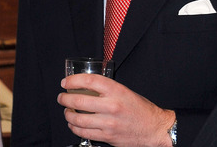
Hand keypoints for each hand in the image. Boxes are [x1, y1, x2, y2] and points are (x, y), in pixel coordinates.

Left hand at [58, 73, 175, 146]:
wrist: (155, 129)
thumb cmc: (141, 109)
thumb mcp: (126, 91)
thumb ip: (107, 89)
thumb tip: (85, 86)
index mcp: (117, 91)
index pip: (89, 81)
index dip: (73, 80)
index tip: (66, 82)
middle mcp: (112, 106)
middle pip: (79, 101)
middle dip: (65, 99)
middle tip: (62, 98)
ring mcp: (108, 123)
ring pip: (78, 119)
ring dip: (68, 115)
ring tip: (67, 112)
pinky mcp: (107, 136)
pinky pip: (84, 133)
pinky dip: (74, 128)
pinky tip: (73, 124)